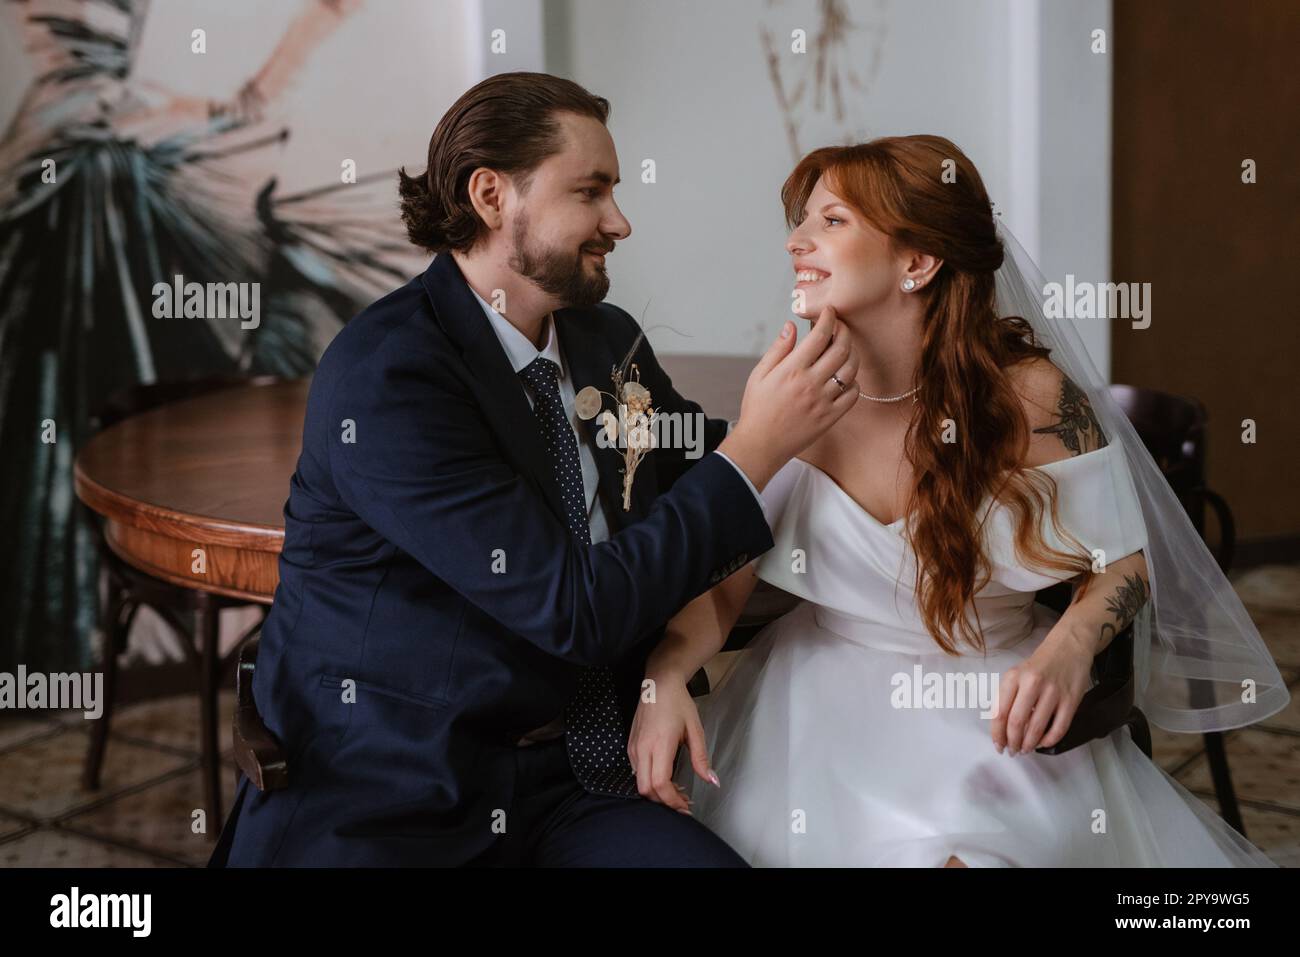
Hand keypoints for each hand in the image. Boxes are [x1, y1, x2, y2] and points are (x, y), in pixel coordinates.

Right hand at [627, 675, 718, 813]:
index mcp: (659, 744)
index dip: (672, 800)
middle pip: (646, 789)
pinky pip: (636, 772)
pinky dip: (650, 781)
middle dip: (663, 801)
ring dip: (657, 792)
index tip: (686, 806)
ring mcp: (634, 747)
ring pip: (639, 782)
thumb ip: (701, 758)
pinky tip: (665, 777)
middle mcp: (642, 748)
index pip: (660, 784)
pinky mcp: (631, 745)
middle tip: (682, 803)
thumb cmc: (678, 703)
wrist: (658, 684)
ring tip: (677, 791)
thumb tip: (712, 781)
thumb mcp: (695, 729)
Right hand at [717, 306, 859, 490]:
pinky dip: (853, 382)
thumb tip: (791, 326)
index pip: (819, 335)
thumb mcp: (759, 375)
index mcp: (792, 370)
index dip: (828, 318)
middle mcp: (811, 383)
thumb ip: (778, 349)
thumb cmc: (757, 409)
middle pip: (841, 348)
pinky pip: (853, 395)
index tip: (829, 311)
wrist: (761, 445)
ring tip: (843, 350)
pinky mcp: (831, 417)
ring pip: (851, 370)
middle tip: (840, 326)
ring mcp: (823, 401)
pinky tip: (844, 378)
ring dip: (851, 354)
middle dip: (844, 331)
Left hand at [991, 628, 1094, 753]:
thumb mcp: (1017, 674)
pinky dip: (1049, 740)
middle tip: (1013, 751)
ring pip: (1037, 728)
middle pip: (1017, 722)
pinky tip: (1044, 743)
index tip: (998, 746)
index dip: (997, 734)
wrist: (1069, 646)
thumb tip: (1003, 729)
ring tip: (1026, 749)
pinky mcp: (1071, 699)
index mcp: (1013, 678)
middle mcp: (1031, 684)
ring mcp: (1053, 692)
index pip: (1000, 712)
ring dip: (1029, 744)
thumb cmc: (1040, 664)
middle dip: (1013, 742)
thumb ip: (1009, 698)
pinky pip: (1059, 727)